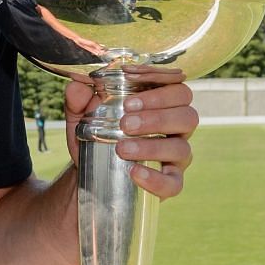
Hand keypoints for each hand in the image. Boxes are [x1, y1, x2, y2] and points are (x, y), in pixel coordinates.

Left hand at [65, 70, 196, 199]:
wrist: (89, 175)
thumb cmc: (96, 137)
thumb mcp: (82, 116)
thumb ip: (78, 99)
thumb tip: (77, 86)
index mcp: (162, 104)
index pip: (175, 85)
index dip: (159, 80)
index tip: (130, 80)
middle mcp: (176, 128)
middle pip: (187, 113)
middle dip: (157, 114)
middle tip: (125, 122)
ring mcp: (176, 156)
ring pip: (181, 147)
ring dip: (152, 145)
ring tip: (122, 148)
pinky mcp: (170, 183)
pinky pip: (174, 183)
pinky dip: (155, 178)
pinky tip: (134, 172)